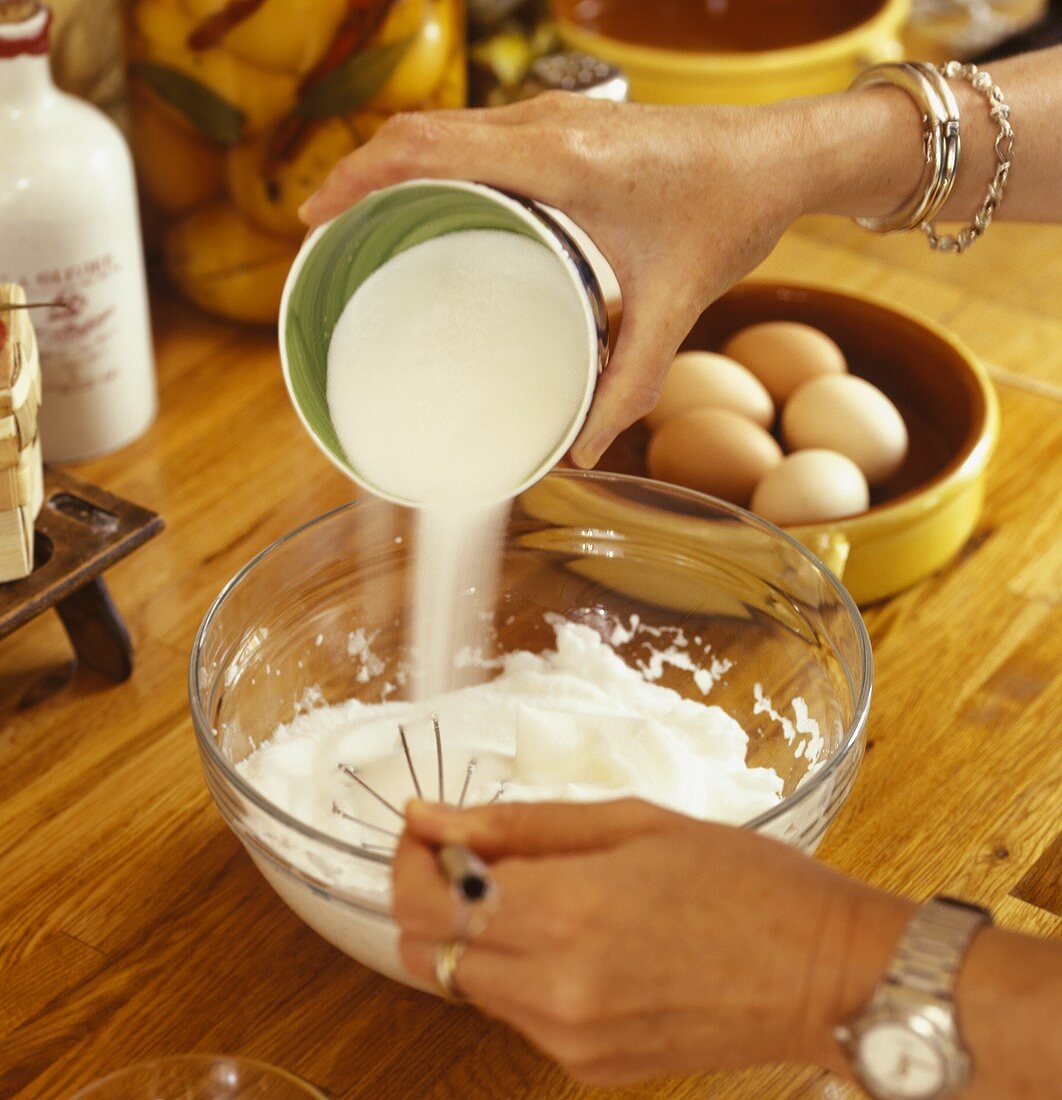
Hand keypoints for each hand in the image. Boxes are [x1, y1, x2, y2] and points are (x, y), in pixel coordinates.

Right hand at [300, 96, 805, 466]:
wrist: (780, 155)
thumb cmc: (729, 214)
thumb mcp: (674, 307)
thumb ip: (629, 384)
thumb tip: (588, 449)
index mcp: (558, 161)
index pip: (425, 148)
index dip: (356, 175)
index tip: (314, 216)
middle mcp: (547, 127)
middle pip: (421, 130)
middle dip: (362, 171)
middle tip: (328, 228)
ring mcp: (559, 118)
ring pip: (449, 125)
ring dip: (400, 161)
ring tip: (370, 217)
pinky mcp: (573, 126)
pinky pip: (483, 132)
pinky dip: (443, 159)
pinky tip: (444, 202)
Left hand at [393, 798, 912, 1086]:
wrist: (823, 973)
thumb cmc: (741, 880)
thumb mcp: (628, 821)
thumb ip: (516, 824)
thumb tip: (431, 817)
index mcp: (563, 912)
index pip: (424, 901)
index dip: (406, 861)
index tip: (425, 829)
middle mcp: (553, 988)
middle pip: (427, 950)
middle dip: (433, 895)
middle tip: (474, 852)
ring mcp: (569, 1038)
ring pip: (468, 982)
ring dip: (476, 932)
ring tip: (541, 889)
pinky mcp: (589, 1065)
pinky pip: (517, 1012)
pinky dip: (520, 969)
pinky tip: (577, 935)